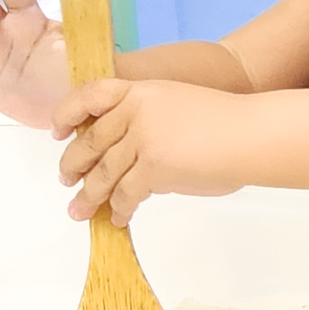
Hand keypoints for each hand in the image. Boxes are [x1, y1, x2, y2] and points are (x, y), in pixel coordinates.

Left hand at [53, 79, 247, 225]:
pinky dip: (120, 209)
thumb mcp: (179, 104)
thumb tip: (129, 160)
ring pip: (104, 173)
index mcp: (142, 91)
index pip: (91, 95)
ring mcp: (143, 139)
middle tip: (67, 180)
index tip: (58, 132)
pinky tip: (119, 218)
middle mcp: (136, 111)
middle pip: (91, 141)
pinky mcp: (153, 167)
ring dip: (90, 196)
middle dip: (74, 165)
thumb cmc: (227, 124)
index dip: (67, 113)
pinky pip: (127, 194)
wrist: (251, 135)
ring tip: (79, 211)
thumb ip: (149, 122)